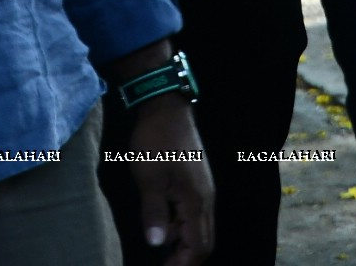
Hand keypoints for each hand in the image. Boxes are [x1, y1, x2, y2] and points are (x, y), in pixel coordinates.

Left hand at [125, 96, 213, 264]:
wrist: (166, 105)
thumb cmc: (155, 140)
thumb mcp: (149, 177)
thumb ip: (154, 212)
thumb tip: (156, 244)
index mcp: (196, 201)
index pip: (198, 247)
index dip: (183, 265)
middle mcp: (206, 198)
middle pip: (204, 241)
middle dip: (186, 257)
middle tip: (163, 264)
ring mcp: (204, 188)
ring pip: (199, 227)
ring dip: (182, 240)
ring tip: (158, 240)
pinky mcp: (197, 180)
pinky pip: (195, 213)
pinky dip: (182, 224)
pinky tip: (164, 220)